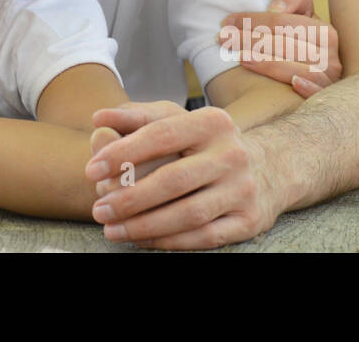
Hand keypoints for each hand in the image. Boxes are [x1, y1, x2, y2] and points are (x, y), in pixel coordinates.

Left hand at [85, 101, 280, 249]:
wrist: (267, 169)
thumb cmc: (204, 143)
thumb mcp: (176, 120)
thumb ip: (136, 117)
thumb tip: (99, 118)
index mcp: (212, 122)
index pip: (161, 135)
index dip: (123, 152)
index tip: (91, 169)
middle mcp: (232, 154)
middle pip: (173, 179)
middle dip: (130, 197)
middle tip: (98, 208)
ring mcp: (242, 189)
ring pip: (188, 214)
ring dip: (144, 225)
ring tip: (112, 228)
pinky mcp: (248, 220)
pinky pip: (204, 237)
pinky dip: (169, 241)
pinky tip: (141, 239)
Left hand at [220, 0, 340, 97]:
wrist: (310, 73)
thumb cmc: (297, 41)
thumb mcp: (299, 14)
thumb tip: (276, 8)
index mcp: (324, 31)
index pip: (282, 22)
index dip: (252, 19)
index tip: (227, 21)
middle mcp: (330, 54)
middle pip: (285, 44)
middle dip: (250, 39)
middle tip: (222, 38)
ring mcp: (328, 78)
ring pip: (298, 67)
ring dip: (267, 63)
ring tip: (239, 57)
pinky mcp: (324, 97)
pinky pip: (319, 92)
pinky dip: (308, 87)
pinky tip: (293, 84)